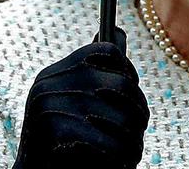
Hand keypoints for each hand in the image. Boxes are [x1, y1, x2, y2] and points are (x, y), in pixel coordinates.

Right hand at [13, 29, 149, 168]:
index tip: (133, 93)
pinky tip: (120, 164)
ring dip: (133, 141)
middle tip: (139, 131)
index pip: (106, 50)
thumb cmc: (57, 145)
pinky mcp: (57, 133)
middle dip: (138, 111)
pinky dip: (120, 159)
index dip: (128, 70)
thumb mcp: (68, 103)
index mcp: (53, 74)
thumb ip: (92, 75)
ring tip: (132, 153)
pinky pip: (110, 144)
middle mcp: (50, 84)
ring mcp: (51, 107)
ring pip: (122, 118)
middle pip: (121, 84)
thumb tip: (118, 33)